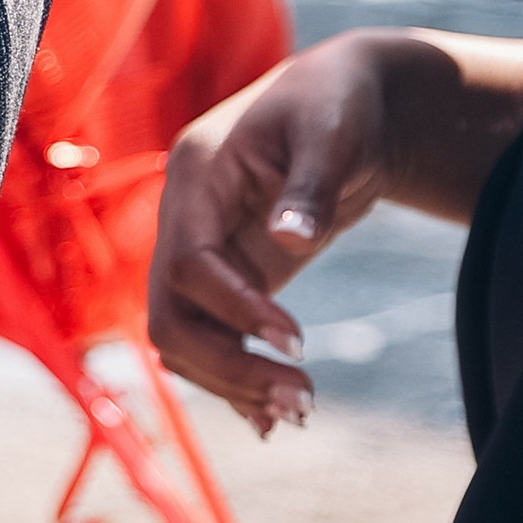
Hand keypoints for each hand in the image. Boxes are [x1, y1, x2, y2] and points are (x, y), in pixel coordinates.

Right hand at [147, 34, 406, 436]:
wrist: (352, 104)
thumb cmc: (340, 105)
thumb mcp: (334, 131)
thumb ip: (312, 185)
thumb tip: (290, 237)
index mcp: (196, 173)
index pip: (187, 261)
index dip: (234, 307)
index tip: (298, 340)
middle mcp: (185, 217)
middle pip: (171, 314)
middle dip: (229, 365)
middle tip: (302, 400)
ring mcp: (201, 249)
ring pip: (185, 338)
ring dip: (233, 382)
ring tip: (302, 410)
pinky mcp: (227, 276)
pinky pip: (211, 338)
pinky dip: (235, 379)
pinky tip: (272, 418)